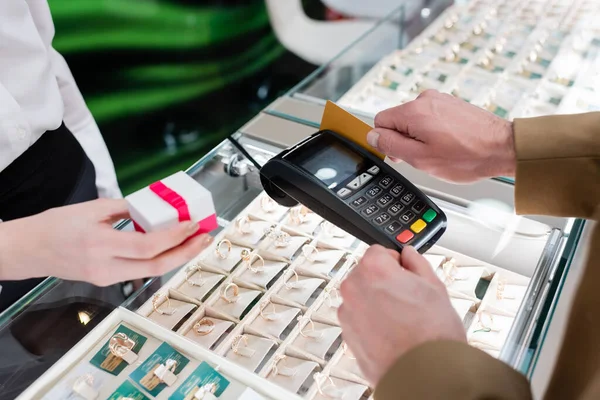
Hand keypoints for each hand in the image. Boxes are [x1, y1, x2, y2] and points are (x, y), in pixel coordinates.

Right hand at [0, 199, 212, 285]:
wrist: (29, 250)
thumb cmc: (56, 225)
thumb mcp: (91, 209)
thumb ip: (125, 210)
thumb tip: (154, 207)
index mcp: (100, 244)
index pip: (148, 246)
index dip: (175, 237)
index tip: (193, 224)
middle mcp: (105, 266)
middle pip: (156, 267)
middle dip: (186, 253)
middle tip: (205, 238)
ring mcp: (105, 277)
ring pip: (150, 272)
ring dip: (175, 257)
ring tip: (194, 242)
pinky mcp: (105, 281)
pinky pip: (138, 272)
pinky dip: (157, 259)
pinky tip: (169, 248)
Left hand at [338, 245, 465, 385]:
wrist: (424, 375)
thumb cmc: (432, 335)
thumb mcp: (434, 287)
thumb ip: (416, 262)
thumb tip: (409, 254)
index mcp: (373, 268)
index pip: (379, 251)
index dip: (396, 262)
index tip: (404, 272)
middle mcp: (353, 287)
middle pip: (367, 273)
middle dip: (384, 282)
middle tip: (407, 298)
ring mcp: (347, 312)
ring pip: (362, 296)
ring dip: (376, 302)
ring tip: (402, 319)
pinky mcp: (346, 333)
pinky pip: (358, 318)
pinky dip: (371, 321)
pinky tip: (392, 332)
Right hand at [367, 90, 515, 182]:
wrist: (504, 147)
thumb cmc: (467, 156)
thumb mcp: (420, 158)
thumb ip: (391, 145)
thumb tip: (373, 136)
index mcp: (413, 111)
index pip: (379, 122)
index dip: (387, 142)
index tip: (402, 155)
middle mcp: (425, 99)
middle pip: (397, 121)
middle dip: (405, 140)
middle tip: (425, 157)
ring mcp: (440, 99)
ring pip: (414, 121)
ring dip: (421, 137)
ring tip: (442, 151)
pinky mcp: (452, 104)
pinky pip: (431, 118)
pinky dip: (435, 132)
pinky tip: (450, 144)